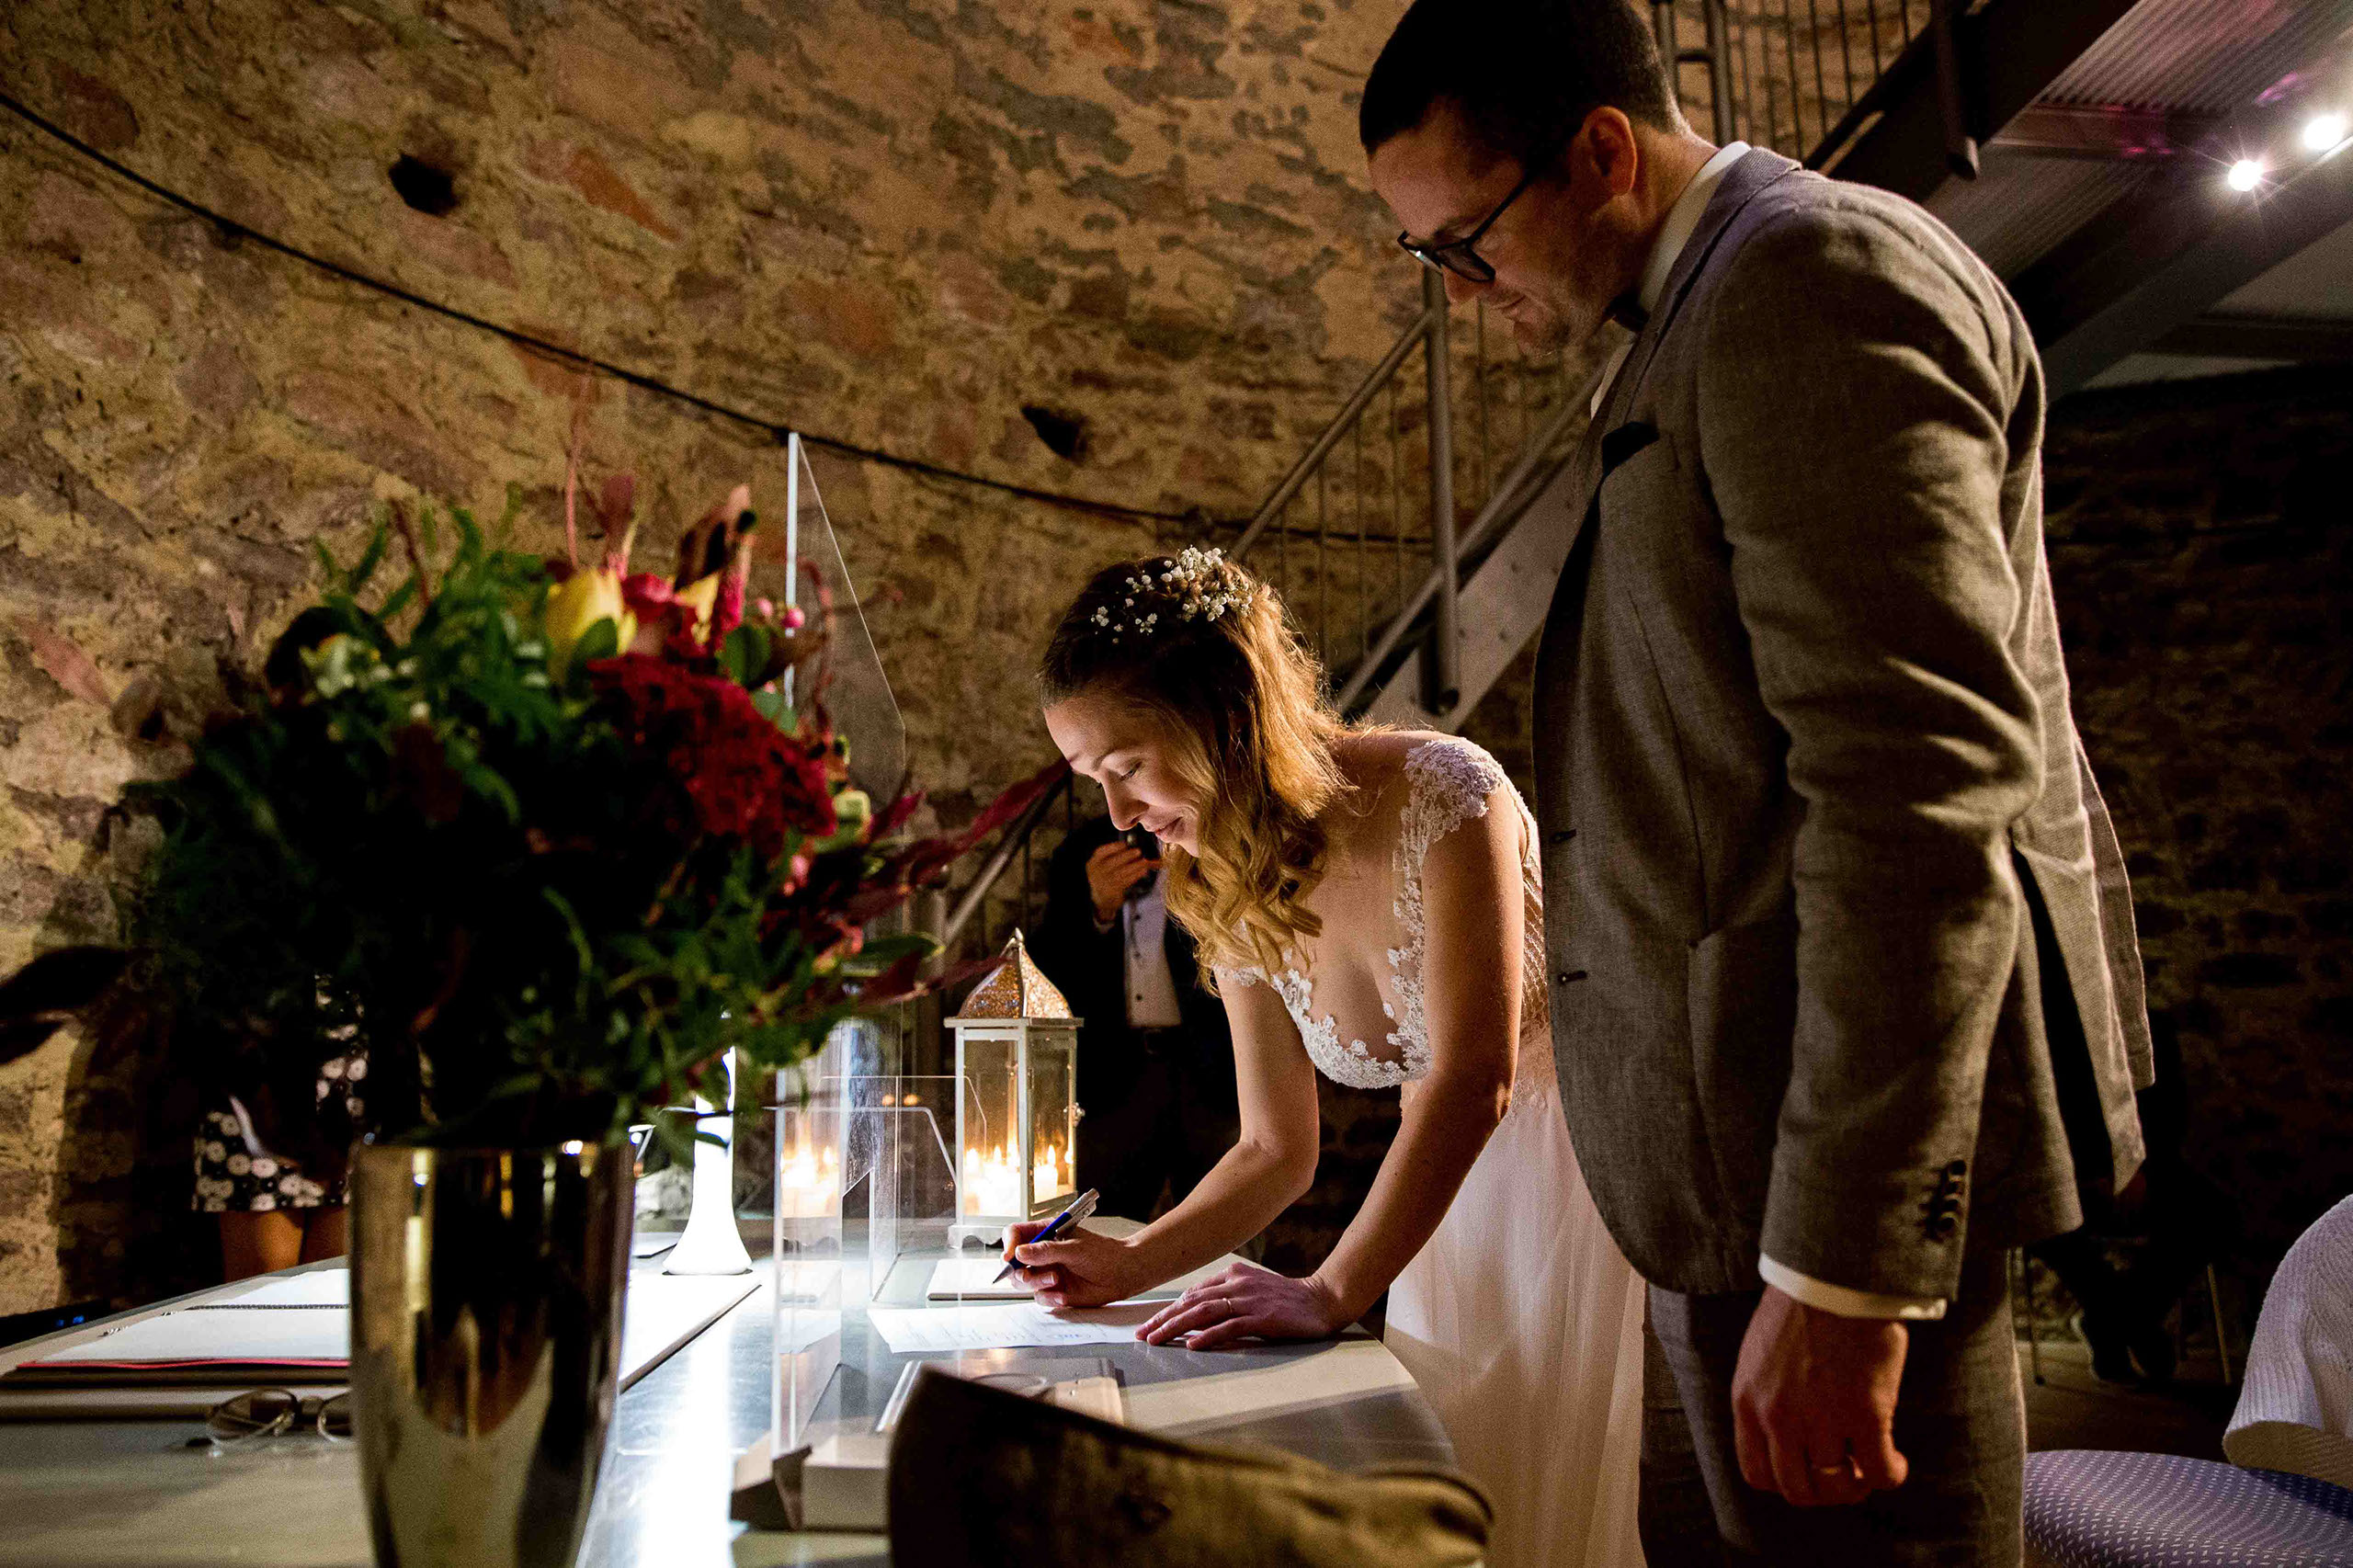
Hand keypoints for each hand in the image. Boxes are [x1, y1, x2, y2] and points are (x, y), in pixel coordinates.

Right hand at [1002, 1220, 1149, 1309]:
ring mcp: (1046, 1272)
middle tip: (1029, 1276)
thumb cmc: (1103, 1254)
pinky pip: (1040, 1298)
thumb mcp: (1074, 1248)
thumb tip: (1020, 1253)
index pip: (1015, 1235)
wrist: (1122, 1274)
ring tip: (1056, 1281)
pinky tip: (1063, 1295)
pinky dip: (1049, 1298)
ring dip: (1037, 1284)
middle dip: (1020, 1272)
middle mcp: (1042, 1253)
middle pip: (1013, 1263)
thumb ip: (1046, 1251)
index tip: (1010, 1257)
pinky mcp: (1053, 1291)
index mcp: (1045, 1233)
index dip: (1009, 1245)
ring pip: (1024, 1282)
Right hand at [1085, 843, 1158, 922]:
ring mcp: (1103, 883)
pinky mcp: (1113, 891)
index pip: (1100, 852)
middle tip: (1138, 851)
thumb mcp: (1104, 867)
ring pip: (1121, 872)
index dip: (1113, 847)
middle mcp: (1096, 873)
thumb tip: (1133, 849)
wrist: (1101, 899)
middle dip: (1126, 856)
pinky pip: (1126, 881)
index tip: (1124, 844)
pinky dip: (1136, 875)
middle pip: (1112, 862)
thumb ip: (1115, 857)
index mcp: (1092, 864)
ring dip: (1135, 866)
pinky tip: (1143, 871)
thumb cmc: (1106, 878)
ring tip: (1144, 861)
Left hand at [1134, 1264, 1348, 1350]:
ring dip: (1176, 1327)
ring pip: (1204, 1313)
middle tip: (1142, 1334)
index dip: (1169, 1308)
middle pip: (1192, 1302)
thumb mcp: (1253, 1288)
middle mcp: (1237, 1283)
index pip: (1193, 1292)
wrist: (1321, 1300)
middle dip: (1163, 1318)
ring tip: (1156, 1340)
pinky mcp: (1262, 1318)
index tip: (1150, 1323)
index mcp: (1233, 1274)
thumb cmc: (1285, 1299)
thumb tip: (1196, 1316)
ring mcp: (1249, 1300)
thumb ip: (1227, 1295)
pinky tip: (1192, 1345)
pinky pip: (1229, 1327)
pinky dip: (1208, 1336)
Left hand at [1731, 1284, 1909, 1507]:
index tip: (1809, 1472)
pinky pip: (1880, 1471)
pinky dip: (1891, 1475)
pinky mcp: (1866, 1413)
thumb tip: (1785, 1435)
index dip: (1786, 1482)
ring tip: (1871, 1467)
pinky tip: (1897, 1462)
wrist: (1834, 1276)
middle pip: (1798, 1489)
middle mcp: (1778, 1418)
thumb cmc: (1802, 1306)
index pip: (1757, 1473)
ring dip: (1858, 1485)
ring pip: (1838, 1487)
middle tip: (1847, 1474)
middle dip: (1825, 1491)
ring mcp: (1821, 1419)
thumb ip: (1766, 1396)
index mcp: (1748, 1401)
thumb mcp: (1761, 1355)